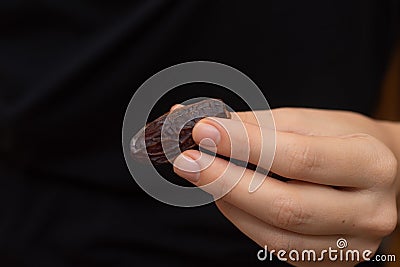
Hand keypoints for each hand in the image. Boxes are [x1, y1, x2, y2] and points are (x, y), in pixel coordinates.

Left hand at [173, 107, 398, 265]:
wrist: (378, 173)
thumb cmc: (340, 140)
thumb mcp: (305, 122)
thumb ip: (255, 126)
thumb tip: (201, 123)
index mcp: (371, 164)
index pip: (299, 158)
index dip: (245, 145)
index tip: (203, 129)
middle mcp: (371, 211)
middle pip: (286, 207)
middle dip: (227, 182)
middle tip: (187, 160)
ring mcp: (352, 244)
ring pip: (277, 236)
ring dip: (229, 204)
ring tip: (201, 176)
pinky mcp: (331, 260)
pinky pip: (278, 248)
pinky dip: (245, 221)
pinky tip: (227, 198)